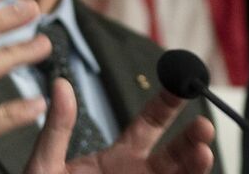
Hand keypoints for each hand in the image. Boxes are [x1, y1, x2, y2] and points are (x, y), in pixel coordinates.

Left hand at [25, 78, 216, 173]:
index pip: (151, 122)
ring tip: (203, 154)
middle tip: (203, 126)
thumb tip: (61, 85)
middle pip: (176, 151)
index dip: (169, 102)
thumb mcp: (45, 164)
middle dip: (193, 137)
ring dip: (196, 165)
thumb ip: (57, 129)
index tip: (183, 83)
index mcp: (118, 157)